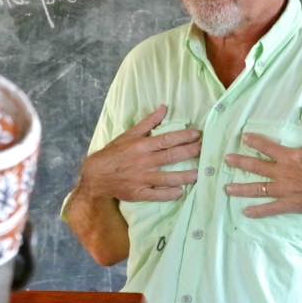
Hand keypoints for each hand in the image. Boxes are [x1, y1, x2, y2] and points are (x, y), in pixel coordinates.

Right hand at [77, 104, 200, 202]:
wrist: (96, 175)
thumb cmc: (113, 153)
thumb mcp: (128, 135)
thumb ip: (148, 123)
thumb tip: (164, 108)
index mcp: (142, 146)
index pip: (167, 140)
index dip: (184, 137)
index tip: (198, 134)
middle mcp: (144, 162)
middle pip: (172, 157)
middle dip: (191, 152)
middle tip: (205, 149)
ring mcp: (143, 179)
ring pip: (169, 178)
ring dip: (186, 176)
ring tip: (200, 173)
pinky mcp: (140, 193)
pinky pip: (158, 195)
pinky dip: (170, 194)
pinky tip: (181, 191)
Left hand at [224, 105, 301, 217]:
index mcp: (289, 157)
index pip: (268, 147)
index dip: (255, 142)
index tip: (244, 137)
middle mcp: (283, 173)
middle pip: (257, 167)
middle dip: (240, 163)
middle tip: (226, 160)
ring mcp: (284, 190)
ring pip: (258, 189)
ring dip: (242, 189)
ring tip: (227, 188)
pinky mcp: (289, 204)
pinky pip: (270, 209)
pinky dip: (258, 211)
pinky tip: (245, 213)